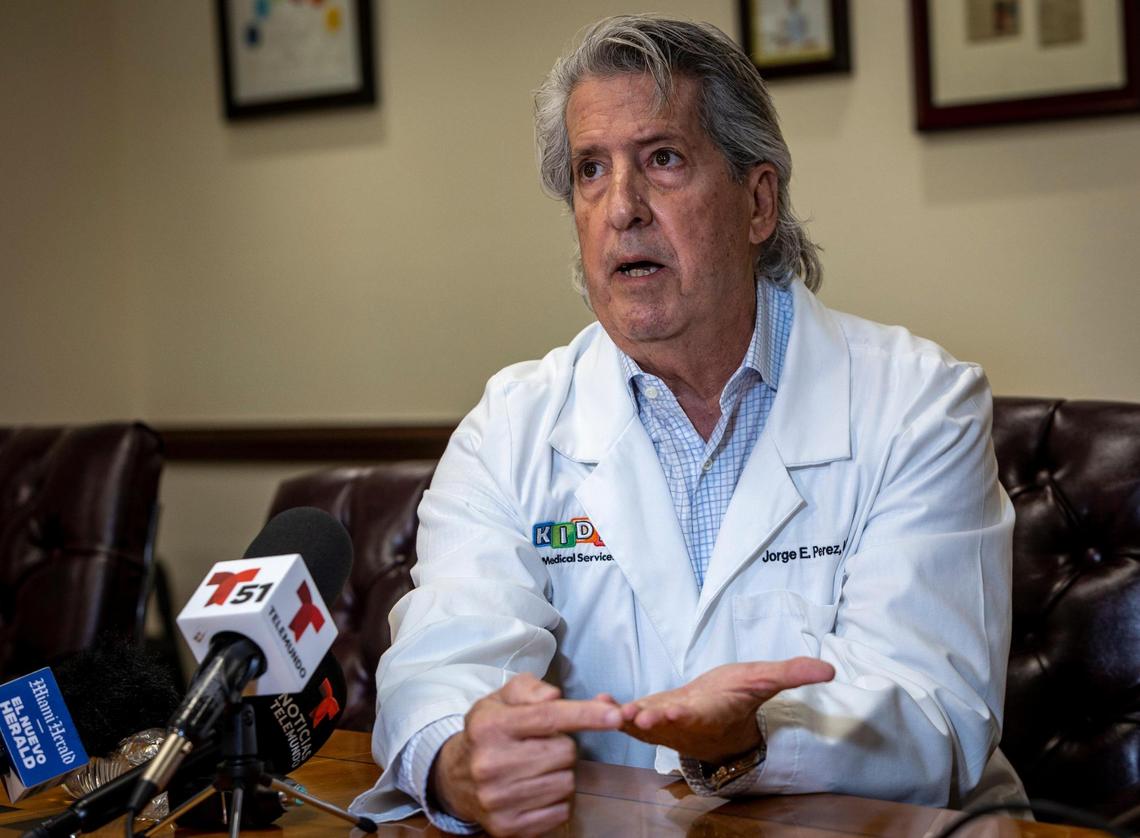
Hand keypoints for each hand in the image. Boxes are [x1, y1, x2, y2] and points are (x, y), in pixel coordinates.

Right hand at [429, 673, 621, 836]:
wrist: (454, 778)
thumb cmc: (489, 732)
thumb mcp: (501, 699)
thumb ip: (530, 689)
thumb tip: (555, 696)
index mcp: (491, 726)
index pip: (548, 718)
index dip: (585, 715)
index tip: (615, 716)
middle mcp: (491, 763)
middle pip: (564, 752)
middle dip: (562, 746)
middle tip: (540, 746)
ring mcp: (498, 798)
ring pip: (565, 783)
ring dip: (560, 773)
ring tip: (536, 768)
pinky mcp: (507, 826)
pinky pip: (560, 811)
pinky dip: (556, 800)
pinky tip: (535, 790)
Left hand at [619, 657, 833, 762]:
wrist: (718, 719)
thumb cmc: (737, 698)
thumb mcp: (764, 680)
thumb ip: (792, 673)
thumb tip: (830, 669)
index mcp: (712, 712)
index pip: (699, 714)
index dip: (684, 713)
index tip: (670, 711)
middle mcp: (685, 721)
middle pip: (666, 723)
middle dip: (651, 720)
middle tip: (634, 717)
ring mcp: (664, 723)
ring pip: (643, 725)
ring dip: (626, 719)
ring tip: (611, 711)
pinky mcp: (648, 717)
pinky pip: (629, 716)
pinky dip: (614, 710)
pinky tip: (599, 702)